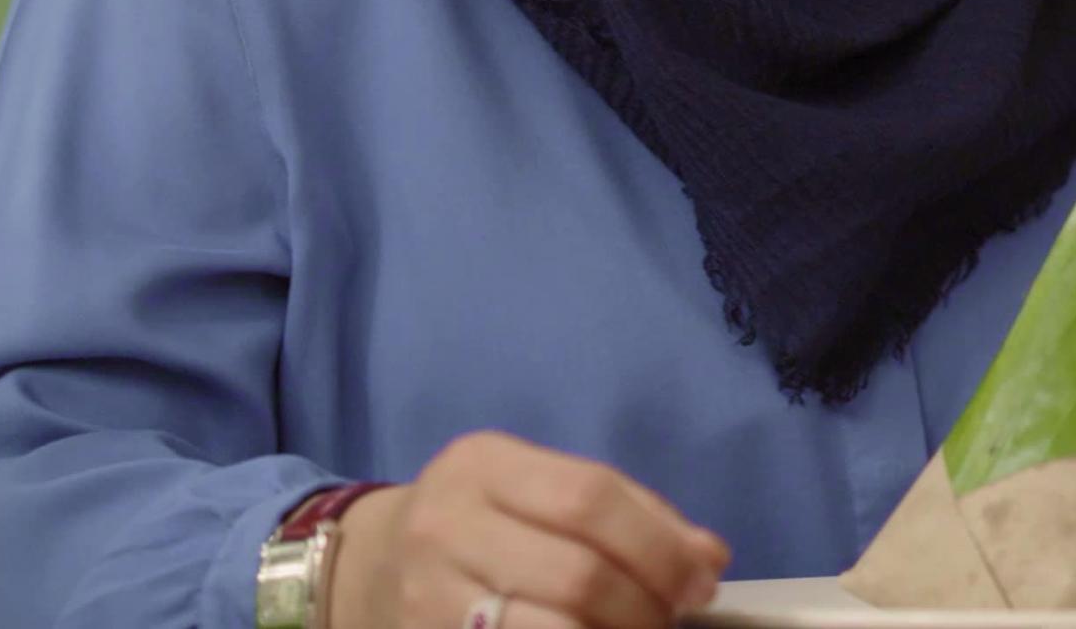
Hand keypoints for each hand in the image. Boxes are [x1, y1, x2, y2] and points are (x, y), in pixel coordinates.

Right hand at [327, 431, 730, 628]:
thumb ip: (623, 512)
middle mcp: (448, 524)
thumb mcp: (533, 488)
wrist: (366, 568)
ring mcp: (429, 599)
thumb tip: (709, 558)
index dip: (660, 544)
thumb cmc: (476, 523)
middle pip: (577, 574)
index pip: (591, 496)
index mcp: (484, 463)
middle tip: (671, 618)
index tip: (701, 580)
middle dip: (645, 606)